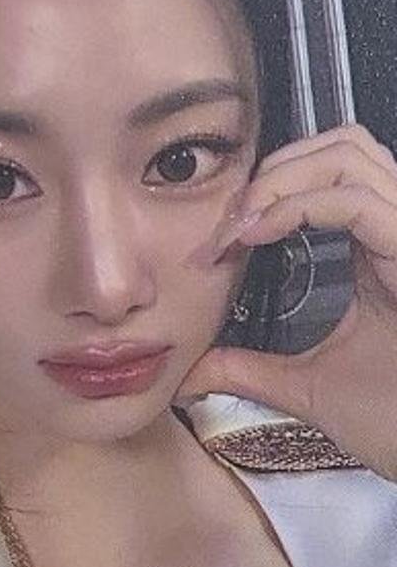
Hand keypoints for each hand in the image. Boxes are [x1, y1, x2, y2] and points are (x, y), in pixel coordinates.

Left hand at [175, 123, 396, 482]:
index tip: (222, 237)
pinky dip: (303, 206)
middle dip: (276, 169)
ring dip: (283, 177)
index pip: (333, 176)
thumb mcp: (306, 386)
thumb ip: (249, 368)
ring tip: (244, 222)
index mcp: (380, 252)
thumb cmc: (392, 421)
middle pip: (343, 145)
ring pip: (352, 154)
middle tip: (232, 219)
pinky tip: (261, 232)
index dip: (272, 188)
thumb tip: (190, 368)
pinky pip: (360, 202)